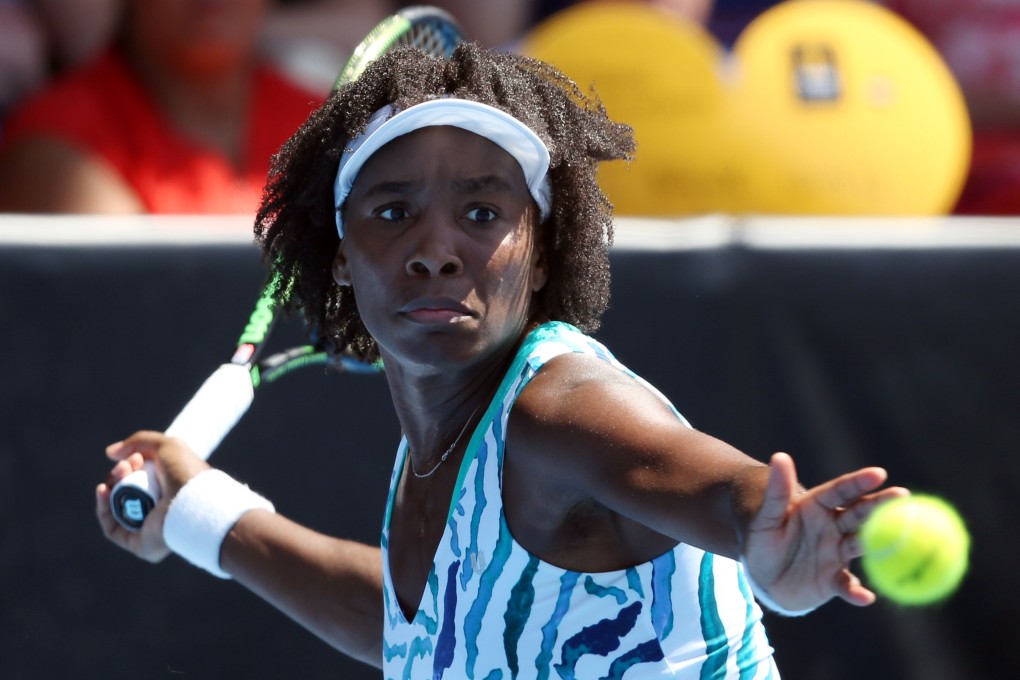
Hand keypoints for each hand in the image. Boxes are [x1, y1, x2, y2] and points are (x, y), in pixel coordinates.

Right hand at [95, 431, 209, 562]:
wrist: (192, 499)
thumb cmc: (185, 472)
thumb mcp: (165, 445)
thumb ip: (138, 442)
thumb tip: (111, 453)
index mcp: (169, 491)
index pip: (140, 479)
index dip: (130, 464)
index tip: (135, 458)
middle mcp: (159, 510)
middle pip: (126, 491)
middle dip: (119, 474)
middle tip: (127, 466)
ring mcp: (149, 529)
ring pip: (117, 508)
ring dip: (110, 487)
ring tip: (120, 474)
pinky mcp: (140, 544)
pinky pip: (112, 528)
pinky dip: (103, 509)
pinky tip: (103, 491)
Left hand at [741, 452, 908, 612]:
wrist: (763, 576)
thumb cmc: (764, 539)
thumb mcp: (766, 516)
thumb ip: (776, 490)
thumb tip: (780, 456)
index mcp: (818, 506)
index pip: (841, 491)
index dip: (859, 482)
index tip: (879, 473)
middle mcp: (834, 527)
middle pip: (860, 513)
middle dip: (881, 504)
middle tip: (903, 495)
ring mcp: (837, 553)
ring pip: (862, 544)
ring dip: (882, 543)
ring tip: (901, 540)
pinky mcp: (833, 579)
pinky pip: (847, 585)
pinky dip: (855, 592)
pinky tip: (864, 598)